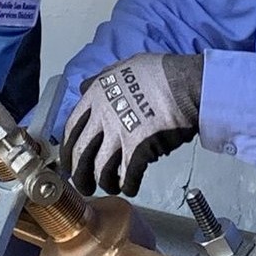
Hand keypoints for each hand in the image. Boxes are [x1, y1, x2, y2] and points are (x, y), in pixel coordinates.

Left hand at [61, 53, 202, 196]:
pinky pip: (127, 175)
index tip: (68, 161)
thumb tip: (85, 86)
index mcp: (95, 97)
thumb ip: (101, 79)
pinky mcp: (139, 149)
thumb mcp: (123, 67)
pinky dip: (128, 186)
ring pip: (100, 169)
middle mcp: (103, 116)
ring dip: (103, 183)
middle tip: (82, 185)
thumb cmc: (161, 73)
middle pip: (80, 153)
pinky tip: (130, 188)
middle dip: (78, 174)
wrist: (188, 83)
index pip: (70, 129)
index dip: (67, 149)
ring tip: (109, 188)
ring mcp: (120, 133)